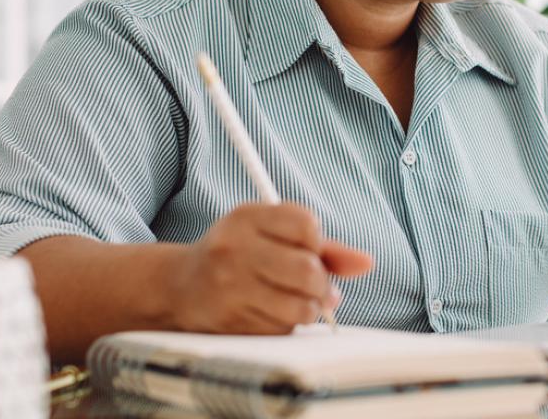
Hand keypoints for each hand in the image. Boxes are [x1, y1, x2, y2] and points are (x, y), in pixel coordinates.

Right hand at [167, 202, 373, 333]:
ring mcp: (229, 287)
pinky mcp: (229, 321)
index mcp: (246, 217)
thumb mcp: (270, 236)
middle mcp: (234, 248)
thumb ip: (322, 248)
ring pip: (299, 307)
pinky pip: (281, 330)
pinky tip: (272, 315)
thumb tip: (366, 263)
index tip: (310, 250)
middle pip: (307, 269)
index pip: (306, 225)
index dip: (317, 243)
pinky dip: (287, 327)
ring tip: (296, 303)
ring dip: (308, 310)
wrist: (181, 287)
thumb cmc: (238, 257)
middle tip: (315, 286)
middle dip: (320, 283)